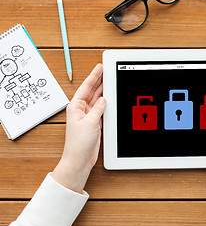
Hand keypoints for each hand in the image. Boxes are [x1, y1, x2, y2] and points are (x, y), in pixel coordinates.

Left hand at [52, 64, 105, 192]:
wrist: (80, 158)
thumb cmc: (79, 143)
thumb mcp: (90, 122)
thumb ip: (98, 108)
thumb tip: (103, 99)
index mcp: (76, 107)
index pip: (86, 87)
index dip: (94, 76)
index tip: (99, 67)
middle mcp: (81, 110)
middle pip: (92, 91)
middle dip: (99, 81)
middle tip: (106, 70)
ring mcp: (88, 116)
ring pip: (97, 99)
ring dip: (103, 91)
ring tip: (110, 81)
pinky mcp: (94, 123)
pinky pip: (101, 108)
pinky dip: (106, 103)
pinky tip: (110, 98)